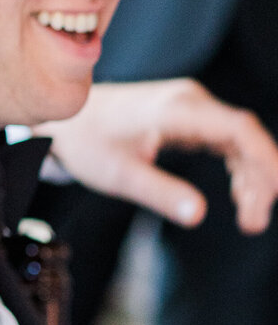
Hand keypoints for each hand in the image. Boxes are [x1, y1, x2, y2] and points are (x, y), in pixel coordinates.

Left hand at [43, 79, 277, 232]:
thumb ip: (160, 193)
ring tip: (250, 219)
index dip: (266, 160)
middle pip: (245, 136)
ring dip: (252, 177)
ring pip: (239, 140)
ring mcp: (191, 106)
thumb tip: (198, 216)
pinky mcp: (189, 116)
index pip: (239, 129)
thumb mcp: (119, 175)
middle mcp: (190, 100)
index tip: (274, 194)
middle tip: (254, 223)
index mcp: (177, 109)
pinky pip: (226, 140)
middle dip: (260, 179)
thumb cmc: (89, 143)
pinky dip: (238, 167)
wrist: (67, 120)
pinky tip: (241, 196)